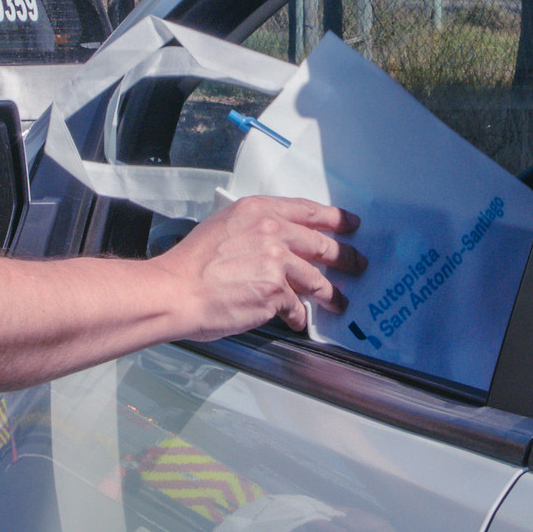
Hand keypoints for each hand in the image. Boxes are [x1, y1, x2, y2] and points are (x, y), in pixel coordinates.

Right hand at [156, 196, 362, 338]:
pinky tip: (295, 320)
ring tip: (337, 302)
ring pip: (316, 279)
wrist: (175, 291)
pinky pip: (296, 306)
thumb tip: (277, 243)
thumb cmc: (191, 264)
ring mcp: (275, 261)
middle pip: (321, 243)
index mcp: (257, 210)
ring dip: (330, 294)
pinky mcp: (275, 292)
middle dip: (345, 257)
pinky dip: (297, 316)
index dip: (335, 218)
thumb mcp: (222, 227)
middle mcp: (271, 231)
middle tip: (357, 264)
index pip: (308, 210)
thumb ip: (254, 229)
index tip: (351, 224)